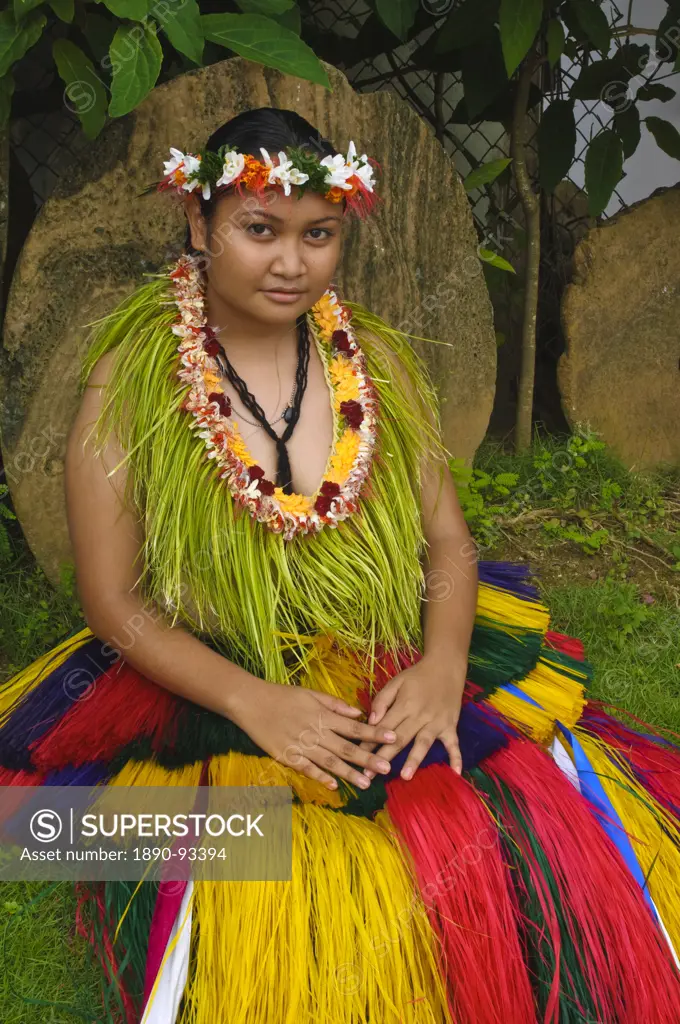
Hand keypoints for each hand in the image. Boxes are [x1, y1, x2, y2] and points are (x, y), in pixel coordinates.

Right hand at [230, 678, 398, 791]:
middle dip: (368, 758)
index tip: (393, 738)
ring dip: (348, 773)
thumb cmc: (282, 695)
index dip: (374, 733)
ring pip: (329, 761)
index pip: (354, 727)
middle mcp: (315, 731)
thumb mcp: (310, 693)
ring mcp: (301, 745)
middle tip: (387, 768)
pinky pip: (306, 768)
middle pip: (346, 747)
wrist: (251, 701)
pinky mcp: (286, 755)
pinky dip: (320, 777)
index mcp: (323, 715)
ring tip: (366, 783)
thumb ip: (335, 704)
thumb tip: (358, 713)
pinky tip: (333, 786)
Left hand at [359, 653, 464, 780]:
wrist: (446, 667)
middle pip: (400, 738)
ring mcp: (437, 722)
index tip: (357, 756)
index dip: (370, 741)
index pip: (383, 726)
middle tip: (371, 776)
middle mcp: (420, 715)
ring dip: (414, 759)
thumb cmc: (417, 676)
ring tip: (405, 776)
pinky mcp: (450, 725)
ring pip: (423, 743)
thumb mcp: (396, 682)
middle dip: (384, 757)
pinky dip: (456, 757)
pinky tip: (455, 773)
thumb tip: (371, 721)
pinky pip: (454, 743)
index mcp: (404, 704)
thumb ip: (382, 701)